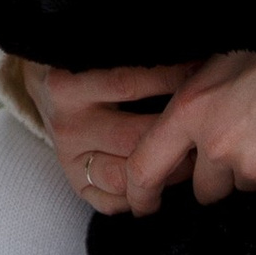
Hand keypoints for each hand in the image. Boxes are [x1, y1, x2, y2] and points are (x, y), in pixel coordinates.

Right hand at [28, 59, 204, 213]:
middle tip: (209, 128)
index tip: (205, 76)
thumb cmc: (87, 62)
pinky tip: (164, 180)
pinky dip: (142, 196)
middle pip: (133, 140)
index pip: (130, 85)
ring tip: (193, 157)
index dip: (173, 81)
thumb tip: (192, 59)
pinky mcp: (74, 181)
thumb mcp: (102, 52)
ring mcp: (69, 158)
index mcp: (69, 86)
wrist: (46, 82)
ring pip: (123, 178)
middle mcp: (68, 125)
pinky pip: (111, 202)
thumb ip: (137, 57)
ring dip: (165, 172)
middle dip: (177, 137)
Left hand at [122, 42, 255, 213]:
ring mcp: (253, 164)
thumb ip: (194, 100)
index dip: (140, 194)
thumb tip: (178, 134)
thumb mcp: (220, 61)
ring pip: (245, 186)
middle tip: (247, 138)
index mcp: (191, 110)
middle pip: (204, 189)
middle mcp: (216, 143)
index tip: (143, 206)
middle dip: (219, 175)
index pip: (145, 167)